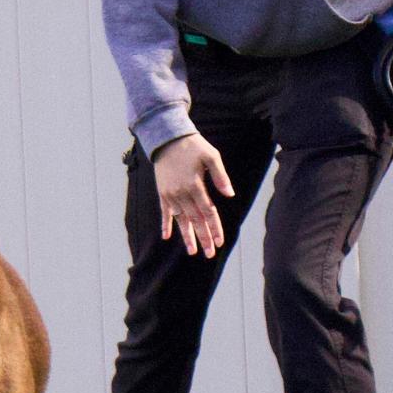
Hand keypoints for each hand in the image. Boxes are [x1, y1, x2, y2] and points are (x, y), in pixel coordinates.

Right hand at [153, 133, 233, 257]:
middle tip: (210, 254)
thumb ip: (220, 176)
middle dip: (203, 238)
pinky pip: (165, 212)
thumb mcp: (211, 156)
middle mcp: (181, 193)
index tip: (220, 242)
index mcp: (195, 185)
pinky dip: (166, 224)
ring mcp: (170, 194)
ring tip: (192, 252)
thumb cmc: (193, 146)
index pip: (208, 212)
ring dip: (187, 236)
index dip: (214, 227)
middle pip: (195, 220)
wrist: (168, 139)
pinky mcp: (162, 192)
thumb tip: (230, 194)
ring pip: (181, 220)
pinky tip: (167, 237)